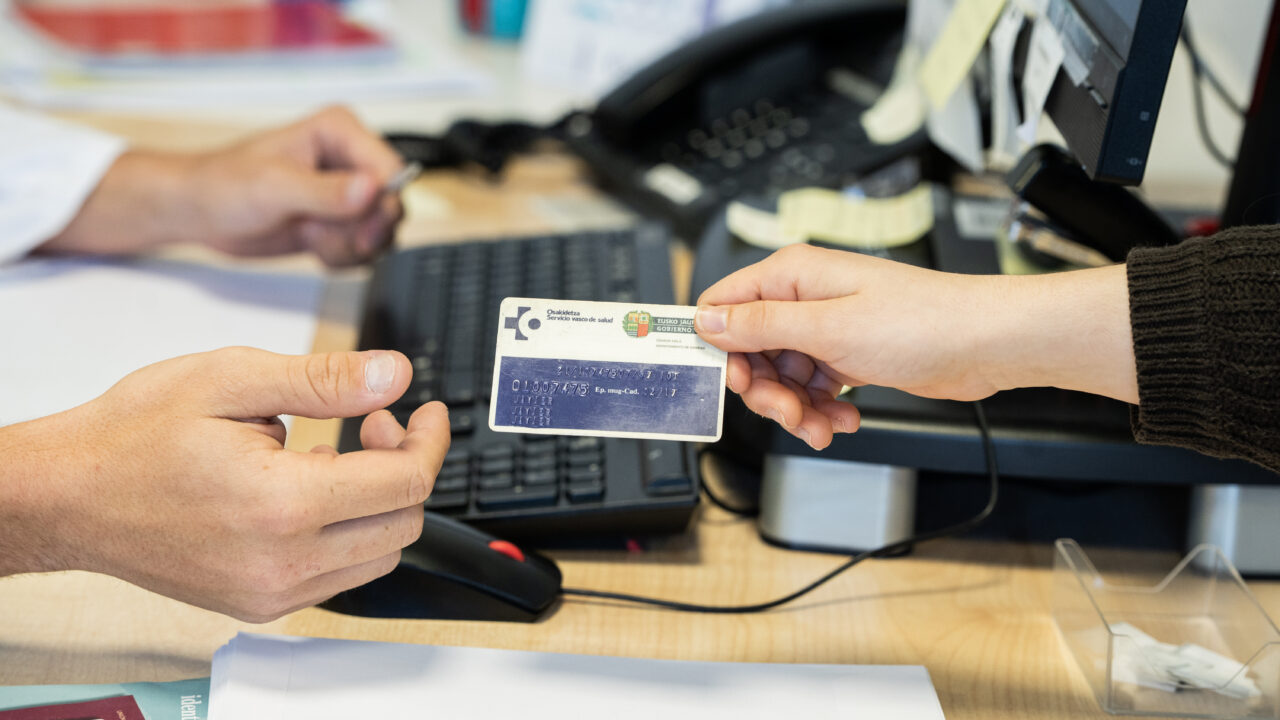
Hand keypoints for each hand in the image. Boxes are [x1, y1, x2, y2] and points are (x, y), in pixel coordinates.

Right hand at [0, 347, 447, 621]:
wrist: (68, 495)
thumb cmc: (135, 435)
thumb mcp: (231, 379)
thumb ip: (324, 380)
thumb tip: (395, 374)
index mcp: (281, 504)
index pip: (404, 483)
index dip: (429, 440)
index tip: (423, 412)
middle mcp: (283, 563)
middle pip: (403, 524)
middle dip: (406, 467)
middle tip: (373, 423)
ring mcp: (272, 593)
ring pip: (378, 556)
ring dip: (379, 503)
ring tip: (336, 455)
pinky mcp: (260, 604)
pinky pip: (339, 576)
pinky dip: (346, 532)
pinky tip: (309, 490)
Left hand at [44, 106, 404, 266]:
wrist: (198, 211)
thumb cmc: (222, 184)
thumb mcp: (275, 187)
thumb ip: (327, 191)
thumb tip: (371, 189)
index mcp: (340, 132)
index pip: (390, 169)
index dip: (381, 203)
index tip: (359, 226)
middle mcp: (349, 160)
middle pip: (391, 205)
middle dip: (361, 230)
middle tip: (324, 233)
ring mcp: (347, 194)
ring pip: (381, 233)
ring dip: (348, 247)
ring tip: (311, 236)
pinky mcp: (340, 221)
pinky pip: (365, 250)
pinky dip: (341, 257)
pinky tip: (311, 244)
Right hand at [693, 245, 1136, 449]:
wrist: (986, 344)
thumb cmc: (924, 322)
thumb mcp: (828, 329)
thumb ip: (761, 326)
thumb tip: (708, 321)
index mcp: (793, 275)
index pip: (724, 306)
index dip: (717, 348)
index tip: (724, 385)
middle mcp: (806, 298)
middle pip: (750, 350)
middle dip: (764, 391)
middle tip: (786, 413)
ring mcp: (828, 327)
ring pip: (782, 376)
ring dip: (795, 408)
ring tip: (821, 425)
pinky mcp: (849, 354)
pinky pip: (813, 387)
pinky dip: (821, 409)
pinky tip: (842, 418)